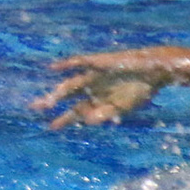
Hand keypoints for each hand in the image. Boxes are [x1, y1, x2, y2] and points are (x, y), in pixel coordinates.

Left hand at [31, 73, 158, 128]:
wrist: (155, 71)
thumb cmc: (141, 91)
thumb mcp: (122, 107)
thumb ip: (105, 115)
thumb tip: (86, 121)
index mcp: (96, 100)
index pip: (75, 111)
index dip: (64, 119)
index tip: (51, 127)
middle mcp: (90, 88)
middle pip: (66, 96)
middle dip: (51, 102)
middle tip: (34, 108)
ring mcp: (93, 76)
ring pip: (70, 83)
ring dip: (58, 91)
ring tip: (47, 99)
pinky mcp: (98, 63)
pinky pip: (78, 62)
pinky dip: (66, 64)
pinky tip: (52, 68)